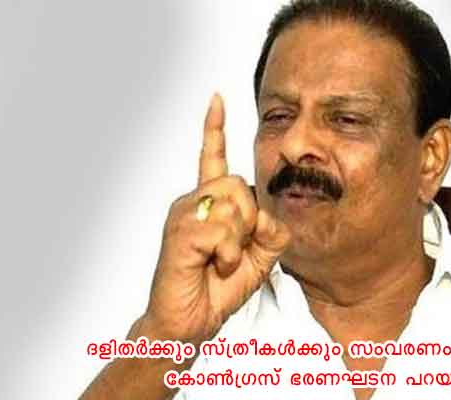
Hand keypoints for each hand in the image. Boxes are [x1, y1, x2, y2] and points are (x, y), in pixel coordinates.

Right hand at [140, 93, 289, 344]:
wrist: (190, 323)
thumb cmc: (217, 289)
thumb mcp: (257, 258)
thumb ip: (269, 232)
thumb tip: (270, 216)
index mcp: (209, 204)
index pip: (211, 158)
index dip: (214, 129)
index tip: (217, 99)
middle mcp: (193, 202)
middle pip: (238, 182)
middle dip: (251, 217)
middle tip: (238, 247)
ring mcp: (183, 215)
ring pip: (233, 204)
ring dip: (239, 240)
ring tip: (222, 261)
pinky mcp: (180, 233)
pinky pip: (222, 230)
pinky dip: (229, 253)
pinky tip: (214, 265)